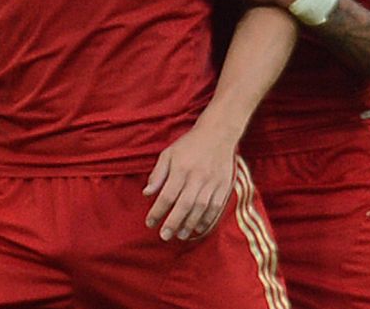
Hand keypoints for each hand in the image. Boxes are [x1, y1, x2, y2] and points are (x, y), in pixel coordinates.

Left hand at [143, 124, 235, 240]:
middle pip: (184, 205)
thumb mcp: (168, 153)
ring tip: (180, 235)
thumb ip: (157, 174)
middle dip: (173, 223)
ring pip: (201, 208)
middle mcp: (197, 177)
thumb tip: (146, 194)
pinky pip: (216, 207)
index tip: (150, 223)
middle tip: (164, 236)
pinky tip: (199, 228)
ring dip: (190, 224)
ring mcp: (212, 182)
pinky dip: (208, 219)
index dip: (157, 212)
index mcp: (181, 168)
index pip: (167, 195)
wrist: (218, 133)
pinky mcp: (224, 185)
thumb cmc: (189, 144)